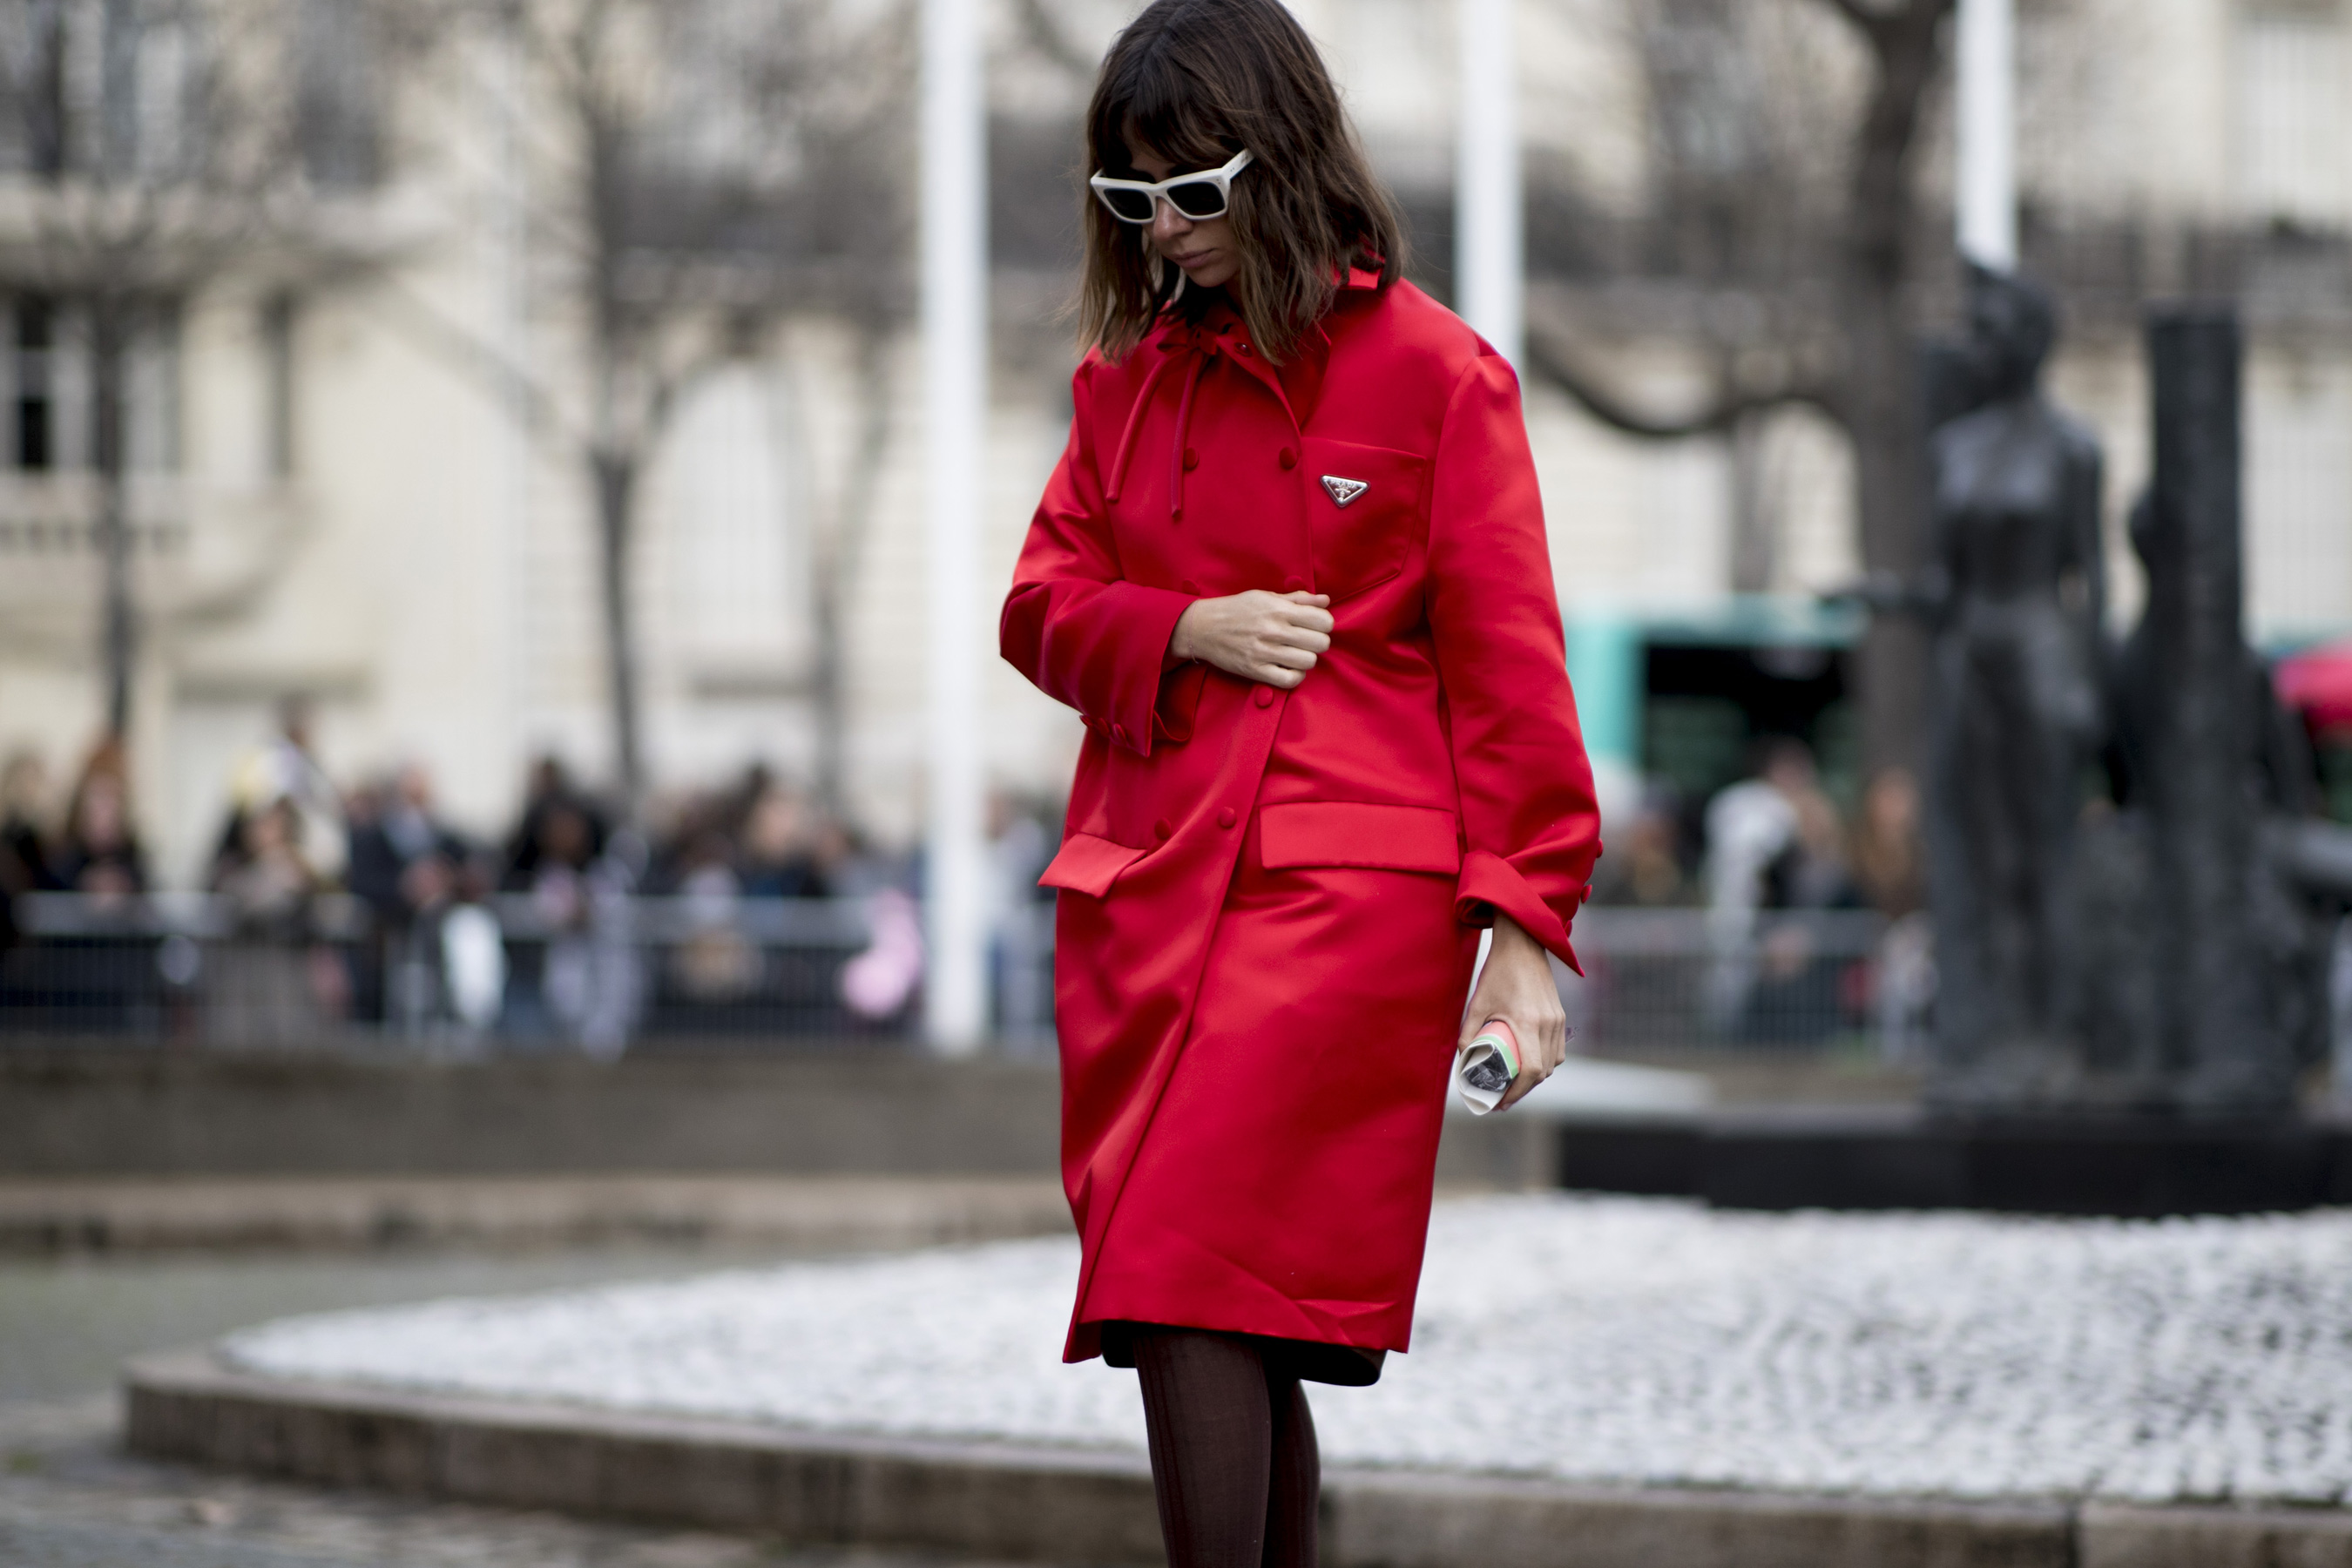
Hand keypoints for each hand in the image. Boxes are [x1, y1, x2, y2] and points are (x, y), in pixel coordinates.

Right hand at [1169, 590, 1332, 688]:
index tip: (1315, 626)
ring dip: (1307, 659)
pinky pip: (1289, 680)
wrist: (1203, 627)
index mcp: (1279, 609)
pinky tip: (1289, 668)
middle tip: (1307, 641)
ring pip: (1308, 662)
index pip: (1323, 620)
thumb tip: (1325, 601)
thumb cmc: (1237, 609)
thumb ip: (1298, 599)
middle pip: (1320, 643)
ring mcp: (1264, 652)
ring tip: (1297, 654)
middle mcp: (1273, 630)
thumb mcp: (1266, 597)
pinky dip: (1295, 676)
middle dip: (1318, 642)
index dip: (1324, 624)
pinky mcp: (1255, 670)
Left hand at [1461, 914, 1567, 1110]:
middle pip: (1543, 1072)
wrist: (1522, 945)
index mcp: (1528, 1022)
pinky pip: (1558, 1048)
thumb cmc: (1497, 972)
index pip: (1531, 1071)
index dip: (1517, 1092)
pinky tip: (1530, 1065)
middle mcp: (1547, 1023)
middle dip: (1524, 1089)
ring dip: (1537, 1077)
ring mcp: (1557, 1019)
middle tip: (1503, 1097)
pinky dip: (1546, 1062)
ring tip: (1516, 1083)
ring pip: (1553, 1062)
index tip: (1501, 1102)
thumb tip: (1462, 1059)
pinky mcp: (1560, 1015)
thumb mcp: (1477, 1003)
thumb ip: (1468, 1032)